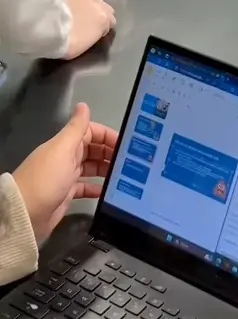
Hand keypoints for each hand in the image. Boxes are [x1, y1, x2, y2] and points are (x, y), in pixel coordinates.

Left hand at [13, 103, 117, 241]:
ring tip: (124, 175)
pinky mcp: (67, 194)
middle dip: (111, 153)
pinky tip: (107, 191)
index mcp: (65, 144)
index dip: (108, 136)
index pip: (91, 132)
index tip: (127, 144)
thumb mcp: (63, 149)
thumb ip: (76, 128)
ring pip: (91, 167)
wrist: (25, 213)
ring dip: (106, 169)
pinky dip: (96, 187)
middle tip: (131, 162)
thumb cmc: (47, 178)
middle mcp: (66, 157)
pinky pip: (85, 187)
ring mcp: (66, 176)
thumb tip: (83, 105)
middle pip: (93, 150)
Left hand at [63, 0, 115, 59]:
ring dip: (92, 8)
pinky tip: (73, 10)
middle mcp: (98, 4)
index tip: (98, 34)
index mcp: (104, 19)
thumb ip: (95, 33)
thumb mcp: (88, 43)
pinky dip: (81, 4)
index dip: (105, 28)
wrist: (50, 28)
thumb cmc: (71, 42)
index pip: (111, 22)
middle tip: (92, 24)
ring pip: (95, 1)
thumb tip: (94, 29)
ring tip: (83, 15)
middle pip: (106, 8)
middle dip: (102, 15)